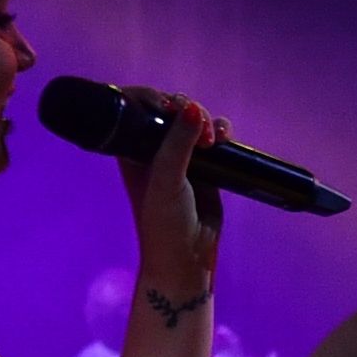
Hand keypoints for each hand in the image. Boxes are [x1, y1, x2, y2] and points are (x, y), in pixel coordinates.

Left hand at [121, 90, 230, 291]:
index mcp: (130, 149)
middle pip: (169, 110)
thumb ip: (177, 142)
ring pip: (193, 121)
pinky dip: (221, 132)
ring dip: (206, 120)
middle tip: (199, 130)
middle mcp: (152, 150)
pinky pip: (213, 138)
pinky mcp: (205, 168)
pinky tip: (226, 139)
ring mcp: (179, 158)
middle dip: (187, 109)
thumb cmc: (164, 221)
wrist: (186, 258)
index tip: (171, 106)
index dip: (153, 98)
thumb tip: (193, 108)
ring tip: (214, 139)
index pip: (136, 108)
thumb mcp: (167, 179)